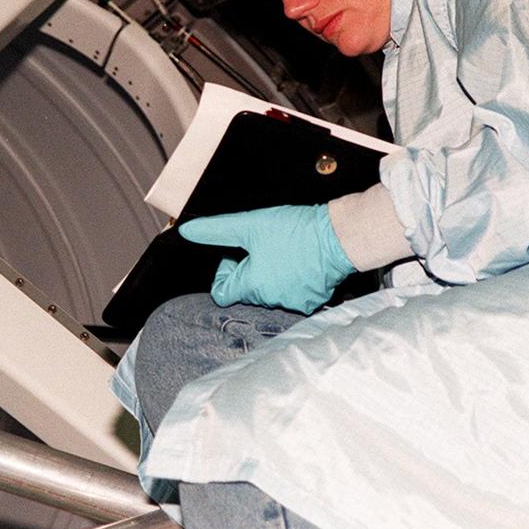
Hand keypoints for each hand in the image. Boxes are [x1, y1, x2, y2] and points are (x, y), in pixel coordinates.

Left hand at [178, 204, 355, 313]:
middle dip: (250, 270)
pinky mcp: (312, 301)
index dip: (226, 272)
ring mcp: (294, 303)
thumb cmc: (297, 230)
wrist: (339, 235)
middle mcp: (271, 300)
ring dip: (272, 275)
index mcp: (253, 286)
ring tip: (284, 252)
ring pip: (270, 292)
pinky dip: (293, 280)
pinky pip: (293, 294)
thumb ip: (216, 230)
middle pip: (247, 290)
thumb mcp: (249, 224)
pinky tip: (300, 262)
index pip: (222, 293)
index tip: (238, 255)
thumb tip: (188, 232)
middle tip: (263, 247)